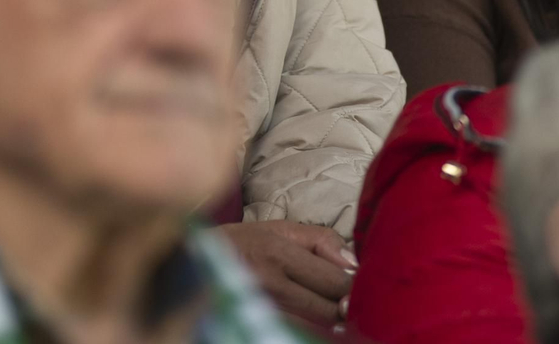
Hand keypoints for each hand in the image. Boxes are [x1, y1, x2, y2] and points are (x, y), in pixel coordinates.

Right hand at [215, 221, 354, 325]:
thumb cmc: (244, 241)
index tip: (359, 282)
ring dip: (330, 317)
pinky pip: (299, 330)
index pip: (334, 282)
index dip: (354, 285)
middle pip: (329, 310)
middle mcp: (273, 286)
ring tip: (332, 304)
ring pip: (317, 325)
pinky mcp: (262, 322)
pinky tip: (314, 316)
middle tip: (348, 297)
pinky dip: (313, 325)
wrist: (199, 261)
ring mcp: (266, 310)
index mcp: (280, 255)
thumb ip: (321, 240)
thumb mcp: (280, 228)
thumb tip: (353, 263)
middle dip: (345, 304)